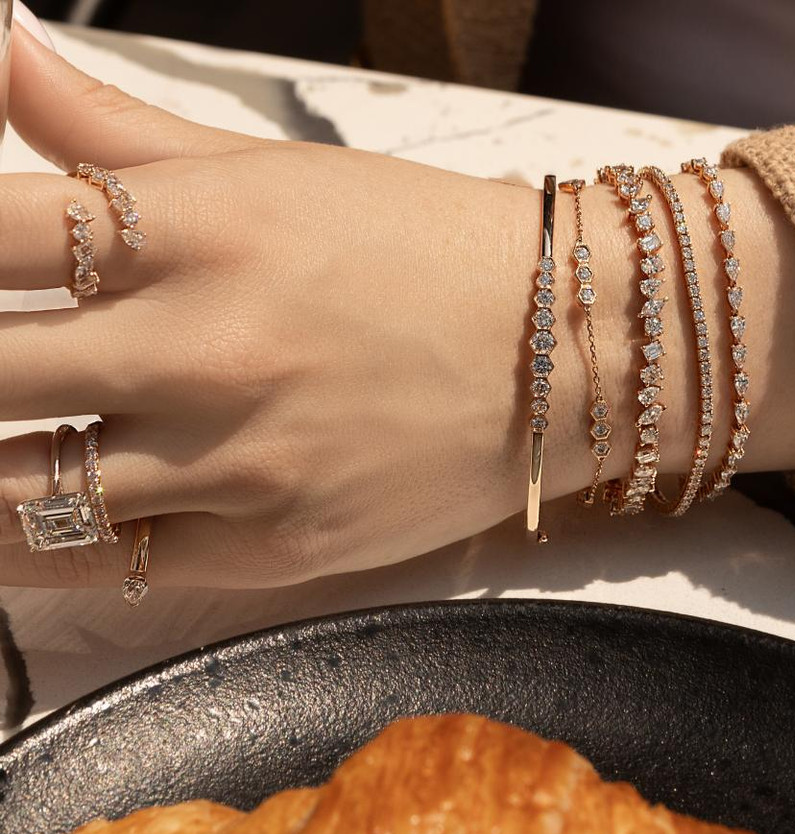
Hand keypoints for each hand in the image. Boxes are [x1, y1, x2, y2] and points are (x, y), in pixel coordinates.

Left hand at [0, 24, 541, 587]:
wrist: (558, 353)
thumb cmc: (424, 252)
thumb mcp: (274, 171)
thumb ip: (117, 127)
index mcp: (201, 229)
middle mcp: (210, 348)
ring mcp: (241, 461)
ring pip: (23, 492)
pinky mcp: (273, 547)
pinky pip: (109, 562)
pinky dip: (35, 550)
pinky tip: (19, 527)